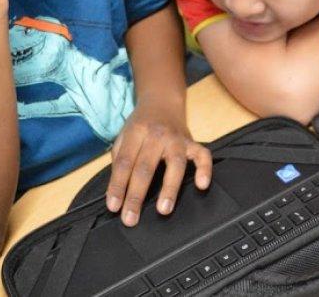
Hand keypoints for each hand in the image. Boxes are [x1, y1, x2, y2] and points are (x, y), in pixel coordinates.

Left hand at [106, 102, 211, 226]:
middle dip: (136, 196)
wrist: (161, 100)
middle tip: (131, 219)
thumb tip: (117, 192)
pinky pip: (202, 155)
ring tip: (163, 210)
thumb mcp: (123, 135)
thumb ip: (120, 160)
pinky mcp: (192, 142)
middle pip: (145, 167)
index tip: (114, 207)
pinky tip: (201, 185)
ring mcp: (177, 138)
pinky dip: (204, 169)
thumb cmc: (141, 124)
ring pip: (174, 164)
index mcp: (136, 132)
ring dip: (169, 188)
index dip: (118, 186)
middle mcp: (157, 135)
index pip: (125, 163)